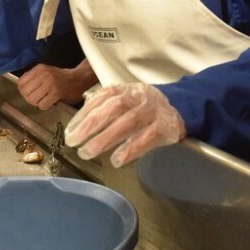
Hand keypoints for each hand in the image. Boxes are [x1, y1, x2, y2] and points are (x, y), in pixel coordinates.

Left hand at [16, 61, 96, 110]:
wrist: (79, 79)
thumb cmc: (62, 77)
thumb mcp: (46, 71)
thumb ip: (33, 77)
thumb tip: (21, 88)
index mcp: (39, 68)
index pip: (21, 83)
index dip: (23, 91)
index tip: (29, 93)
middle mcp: (43, 74)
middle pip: (25, 92)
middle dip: (29, 98)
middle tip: (37, 98)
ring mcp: (50, 83)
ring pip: (32, 99)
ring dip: (37, 102)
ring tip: (44, 100)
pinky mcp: (56, 93)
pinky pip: (42, 105)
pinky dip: (44, 106)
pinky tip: (50, 102)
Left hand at [64, 82, 184, 167]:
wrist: (180, 109)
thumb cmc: (143, 108)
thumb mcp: (125, 100)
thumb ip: (105, 108)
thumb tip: (78, 126)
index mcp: (125, 89)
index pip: (102, 98)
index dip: (84, 113)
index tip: (70, 130)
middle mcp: (139, 97)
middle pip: (113, 108)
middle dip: (90, 125)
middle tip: (73, 142)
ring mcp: (153, 111)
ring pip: (128, 123)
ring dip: (105, 139)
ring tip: (87, 153)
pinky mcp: (165, 127)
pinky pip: (146, 138)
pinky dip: (130, 149)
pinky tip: (116, 160)